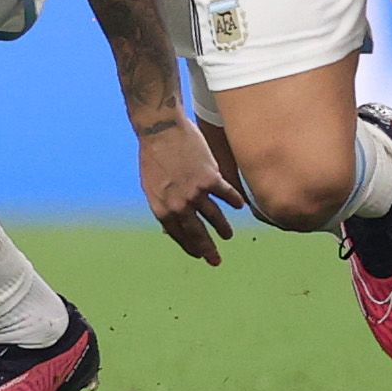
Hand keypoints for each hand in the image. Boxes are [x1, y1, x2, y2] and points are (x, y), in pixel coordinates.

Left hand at [138, 116, 240, 262]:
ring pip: (215, 218)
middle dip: (208, 250)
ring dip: (223, 228)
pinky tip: (240, 206)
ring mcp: (195, 193)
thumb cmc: (153, 156)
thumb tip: (170, 227)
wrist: (160, 129)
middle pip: (198, 234)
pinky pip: (227, 195)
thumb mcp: (151, 186)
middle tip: (216, 260)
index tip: (198, 254)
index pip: (179, 235)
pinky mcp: (209, 178)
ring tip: (227, 235)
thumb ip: (164, 206)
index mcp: (162, 208)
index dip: (190, 247)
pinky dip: (235, 201)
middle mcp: (179, 205)